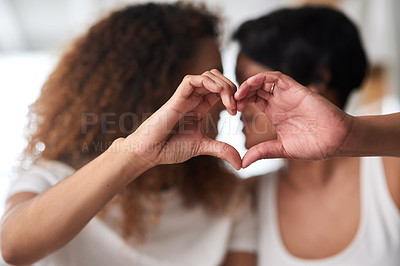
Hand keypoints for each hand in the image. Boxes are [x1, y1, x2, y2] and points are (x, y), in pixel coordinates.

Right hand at [121, 69, 241, 169]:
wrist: (149, 152)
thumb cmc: (170, 148)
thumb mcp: (202, 147)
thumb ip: (221, 151)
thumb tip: (240, 164)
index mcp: (200, 107)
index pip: (220, 90)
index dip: (232, 95)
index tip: (237, 112)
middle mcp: (193, 99)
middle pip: (216, 79)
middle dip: (231, 87)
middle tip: (236, 105)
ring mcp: (185, 97)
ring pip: (207, 76)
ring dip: (222, 84)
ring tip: (229, 101)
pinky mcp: (176, 99)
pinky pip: (191, 81)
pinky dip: (206, 81)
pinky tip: (218, 91)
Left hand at [235, 71, 353, 167]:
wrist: (336, 140)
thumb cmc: (313, 145)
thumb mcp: (281, 149)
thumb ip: (262, 152)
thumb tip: (242, 163)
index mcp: (274, 113)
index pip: (253, 100)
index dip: (240, 101)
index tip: (231, 110)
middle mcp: (279, 101)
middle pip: (255, 88)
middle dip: (241, 92)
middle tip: (231, 102)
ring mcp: (286, 94)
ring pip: (262, 80)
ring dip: (248, 84)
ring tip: (238, 94)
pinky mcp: (295, 89)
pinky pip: (276, 77)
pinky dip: (261, 78)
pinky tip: (250, 86)